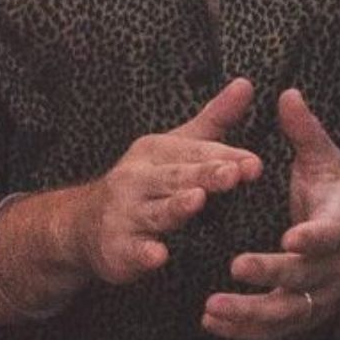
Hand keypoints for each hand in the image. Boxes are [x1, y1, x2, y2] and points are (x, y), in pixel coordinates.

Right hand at [71, 78, 261, 284]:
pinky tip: (158, 255)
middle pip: (175, 177)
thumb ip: (215, 120)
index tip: (254, 163)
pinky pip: (133, 251)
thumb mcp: (176, 147)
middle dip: (203, 175)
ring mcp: (125, 213)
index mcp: (155, 152)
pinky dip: (143, 253)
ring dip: (174, 206)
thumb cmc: (144, 181)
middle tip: (231, 174)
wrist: (85, 222)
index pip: (195, 152)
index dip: (224, 157)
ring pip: (155, 211)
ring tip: (195, 200)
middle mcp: (138, 178)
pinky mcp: (119, 248)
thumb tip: (246, 84)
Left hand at [202, 89, 339, 339]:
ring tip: (212, 308)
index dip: (316, 236)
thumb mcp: (325, 160)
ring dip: (251, 312)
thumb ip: (304, 132)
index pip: (334, 232)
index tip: (291, 237)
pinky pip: (275, 329)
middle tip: (237, 266)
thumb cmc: (331, 196)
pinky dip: (246, 330)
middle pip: (308, 276)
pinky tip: (212, 324)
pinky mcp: (302, 313)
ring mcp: (321, 293)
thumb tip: (286, 93)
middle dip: (273, 273)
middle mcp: (336, 264)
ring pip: (289, 311)